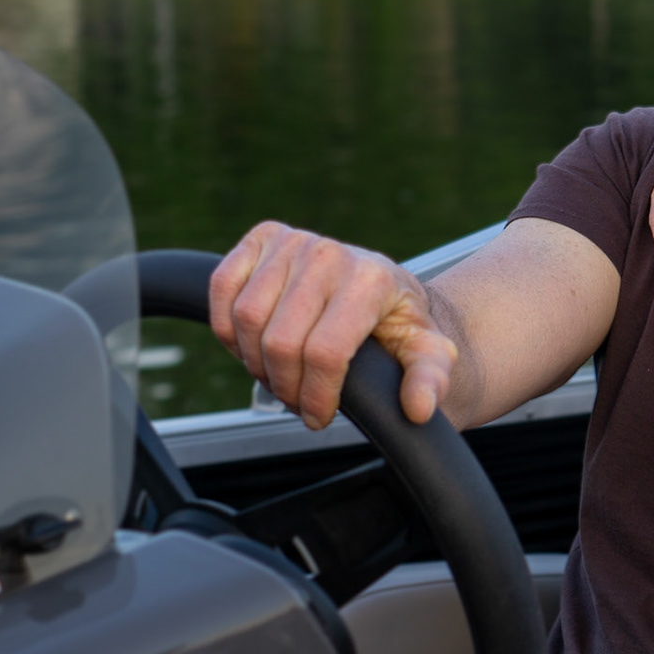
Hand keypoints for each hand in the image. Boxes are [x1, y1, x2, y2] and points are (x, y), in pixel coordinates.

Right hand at [209, 221, 458, 428]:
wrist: (382, 287)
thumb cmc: (400, 325)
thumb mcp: (429, 352)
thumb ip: (431, 378)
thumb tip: (419, 407)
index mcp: (371, 280)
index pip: (325, 352)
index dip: (315, 396)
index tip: (320, 416)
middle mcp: (330, 254)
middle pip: (280, 342)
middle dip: (285, 386)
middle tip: (298, 399)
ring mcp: (293, 241)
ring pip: (246, 319)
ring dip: (254, 361)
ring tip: (279, 374)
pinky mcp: (263, 237)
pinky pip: (222, 288)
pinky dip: (227, 327)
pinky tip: (253, 345)